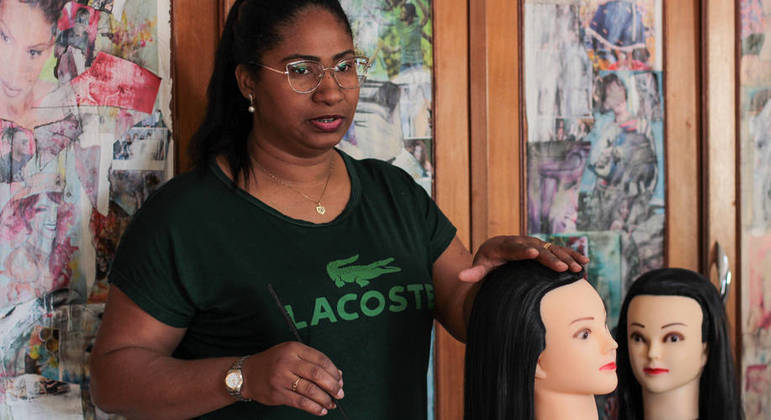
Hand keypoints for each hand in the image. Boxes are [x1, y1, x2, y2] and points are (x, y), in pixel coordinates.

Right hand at [243, 342, 343, 415]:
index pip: (321, 359)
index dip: (333, 371)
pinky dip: (314, 408)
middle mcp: (288, 361)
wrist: (248, 374)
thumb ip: (313, 362)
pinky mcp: (277, 393)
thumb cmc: (275, 362)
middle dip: (332, 386)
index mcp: (294, 348)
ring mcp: (281, 378)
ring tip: (332, 403)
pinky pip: (300, 402)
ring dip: (325, 399)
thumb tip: (338, 375)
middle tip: (340, 393)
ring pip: (310, 390)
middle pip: (317, 374)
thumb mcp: (292, 354)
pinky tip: (321, 410)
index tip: (340, 380)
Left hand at [458, 235, 587, 282]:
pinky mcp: (544, 248)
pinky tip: (585, 263)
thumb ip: (473, 272)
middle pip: (538, 249)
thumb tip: (461, 276)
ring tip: (579, 268)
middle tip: (563, 268)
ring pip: (552, 249)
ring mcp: (535, 244)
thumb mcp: (479, 266)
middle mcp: (522, 242)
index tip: (534, 253)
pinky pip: (559, 251)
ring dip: (566, 258)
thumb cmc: (487, 262)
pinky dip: (572, 255)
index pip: (515, 247)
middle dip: (550, 258)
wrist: (496, 250)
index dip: (524, 250)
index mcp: (504, 246)